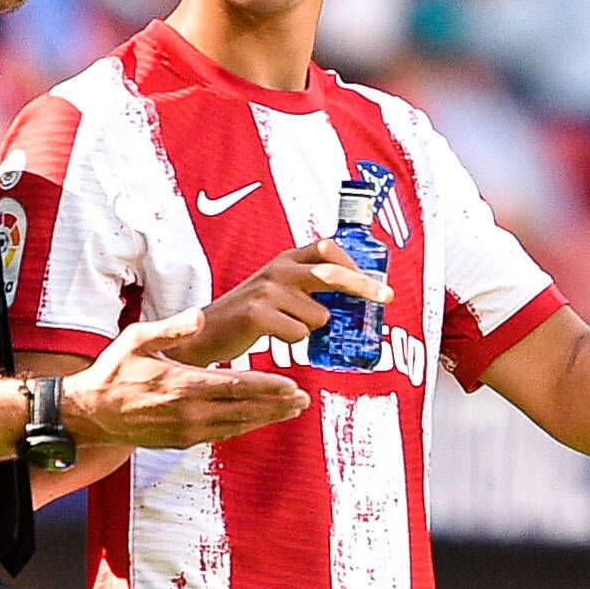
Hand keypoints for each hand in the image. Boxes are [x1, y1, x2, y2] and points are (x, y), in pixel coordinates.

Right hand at [54, 317, 309, 449]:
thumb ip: (172, 327)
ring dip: (266, 418)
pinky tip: (260, 418)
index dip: (267, 388)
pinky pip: (223, 434)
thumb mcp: (136, 339)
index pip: (235, 388)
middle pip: (244, 411)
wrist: (92, 413)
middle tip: (303, 399)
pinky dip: (245, 426)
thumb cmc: (113, 372)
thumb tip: (200, 317)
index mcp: (181, 386)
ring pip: (237, 426)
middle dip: (276, 406)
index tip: (292, 386)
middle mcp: (188, 413)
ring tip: (292, 410)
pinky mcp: (184, 442)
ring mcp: (187, 431)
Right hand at [170, 238, 392, 366]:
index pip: (327, 247)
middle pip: (332, 273)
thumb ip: (307, 289)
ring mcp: (267, 289)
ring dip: (312, 329)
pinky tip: (273, 337)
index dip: (354, 262)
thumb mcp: (276, 291)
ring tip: (285, 329)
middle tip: (386, 299)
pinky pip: (299, 333)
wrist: (203, 333)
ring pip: (319, 315)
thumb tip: (352, 300)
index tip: (374, 280)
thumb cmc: (245, 317)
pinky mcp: (257, 313)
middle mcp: (278, 269)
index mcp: (284, 260)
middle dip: (364, 286)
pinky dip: (294, 341)